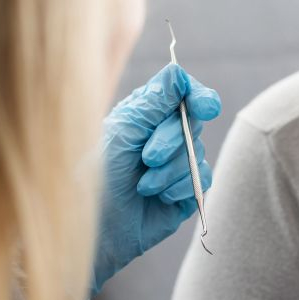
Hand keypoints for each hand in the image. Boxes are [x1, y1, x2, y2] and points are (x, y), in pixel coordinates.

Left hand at [90, 64, 220, 295]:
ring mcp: (178, 163)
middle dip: (171, 140)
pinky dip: (180, 187)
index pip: (186, 95)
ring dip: (170, 170)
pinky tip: (159, 197)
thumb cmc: (97, 175)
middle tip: (146, 157)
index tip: (204, 107)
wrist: (94, 228)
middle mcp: (167, 134)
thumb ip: (155, 101)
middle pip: (193, 122)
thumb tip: (177, 71)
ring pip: (197, 152)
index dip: (200, 98)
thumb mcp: (123, 131)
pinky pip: (202, 179)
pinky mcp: (186, 190)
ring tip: (143, 184)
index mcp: (150, 114)